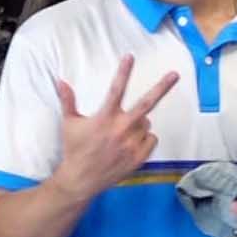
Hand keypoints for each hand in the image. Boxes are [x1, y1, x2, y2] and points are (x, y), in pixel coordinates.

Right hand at [49, 56, 178, 202]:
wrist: (81, 180)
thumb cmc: (75, 149)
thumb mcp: (69, 123)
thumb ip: (68, 101)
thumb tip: (61, 81)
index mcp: (104, 118)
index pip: (116, 89)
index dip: (123, 72)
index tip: (130, 56)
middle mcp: (120, 129)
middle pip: (146, 103)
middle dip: (162, 87)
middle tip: (174, 74)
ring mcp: (132, 144)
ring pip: (146, 123)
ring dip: (138, 124)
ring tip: (121, 134)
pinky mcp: (139, 157)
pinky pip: (151, 138)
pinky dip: (144, 138)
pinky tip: (129, 144)